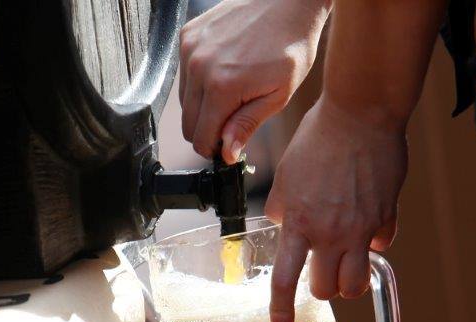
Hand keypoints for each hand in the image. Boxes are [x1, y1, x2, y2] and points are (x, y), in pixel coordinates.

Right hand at [179, 0, 329, 162]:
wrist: (288, 1)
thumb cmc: (291, 46)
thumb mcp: (278, 94)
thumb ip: (247, 125)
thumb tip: (226, 152)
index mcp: (222, 87)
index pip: (201, 137)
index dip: (214, 149)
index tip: (227, 148)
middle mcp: (198, 67)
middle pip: (188, 122)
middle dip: (208, 130)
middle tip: (232, 124)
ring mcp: (190, 49)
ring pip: (184, 100)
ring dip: (204, 106)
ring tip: (233, 95)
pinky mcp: (188, 35)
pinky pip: (185, 74)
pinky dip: (200, 81)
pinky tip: (225, 71)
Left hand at [265, 97, 406, 321]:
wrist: (361, 114)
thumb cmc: (319, 138)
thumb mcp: (287, 175)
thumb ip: (284, 208)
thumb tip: (283, 225)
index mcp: (299, 223)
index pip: (285, 280)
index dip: (282, 313)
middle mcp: (331, 233)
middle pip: (327, 291)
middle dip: (322, 287)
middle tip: (320, 269)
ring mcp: (362, 228)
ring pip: (357, 283)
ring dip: (350, 279)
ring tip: (344, 260)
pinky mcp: (387, 217)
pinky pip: (381, 246)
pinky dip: (374, 243)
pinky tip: (366, 224)